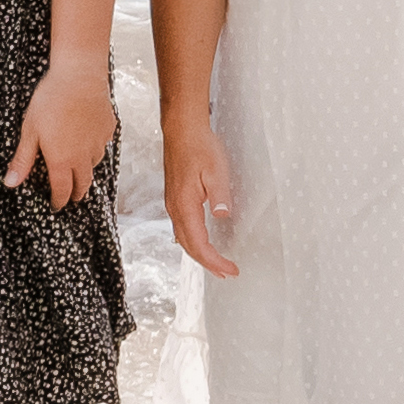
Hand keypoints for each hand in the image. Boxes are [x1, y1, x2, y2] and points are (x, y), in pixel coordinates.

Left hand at [11, 53, 116, 209]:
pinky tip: (88, 140)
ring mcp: (98, 143)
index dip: (59, 201)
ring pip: (94, 165)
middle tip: (71, 196)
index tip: (56, 206)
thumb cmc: (50, 100)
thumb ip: (23, 159)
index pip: (62, 190)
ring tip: (79, 168)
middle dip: (76, 193)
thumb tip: (10, 183)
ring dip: (86, 170)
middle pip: (83, 184)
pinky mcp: (108, 128)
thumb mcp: (30, 130)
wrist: (79, 76)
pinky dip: (95, 148)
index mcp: (62, 160)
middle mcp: (83, 156)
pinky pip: (102, 145)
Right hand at [162, 117, 239, 289]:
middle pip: (189, 246)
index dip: (214, 261)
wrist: (182, 130)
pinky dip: (193, 241)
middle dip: (207, 263)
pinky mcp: (175, 198)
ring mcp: (173, 204)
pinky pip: (182, 228)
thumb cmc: (200, 147)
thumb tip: (222, 216)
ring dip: (200, 254)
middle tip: (227, 273)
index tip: (230, 269)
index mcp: (185, 205)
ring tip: (216, 264)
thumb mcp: (216, 170)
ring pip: (183, 238)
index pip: (199, 244)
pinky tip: (202, 242)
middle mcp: (175, 208)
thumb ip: (219, 195)